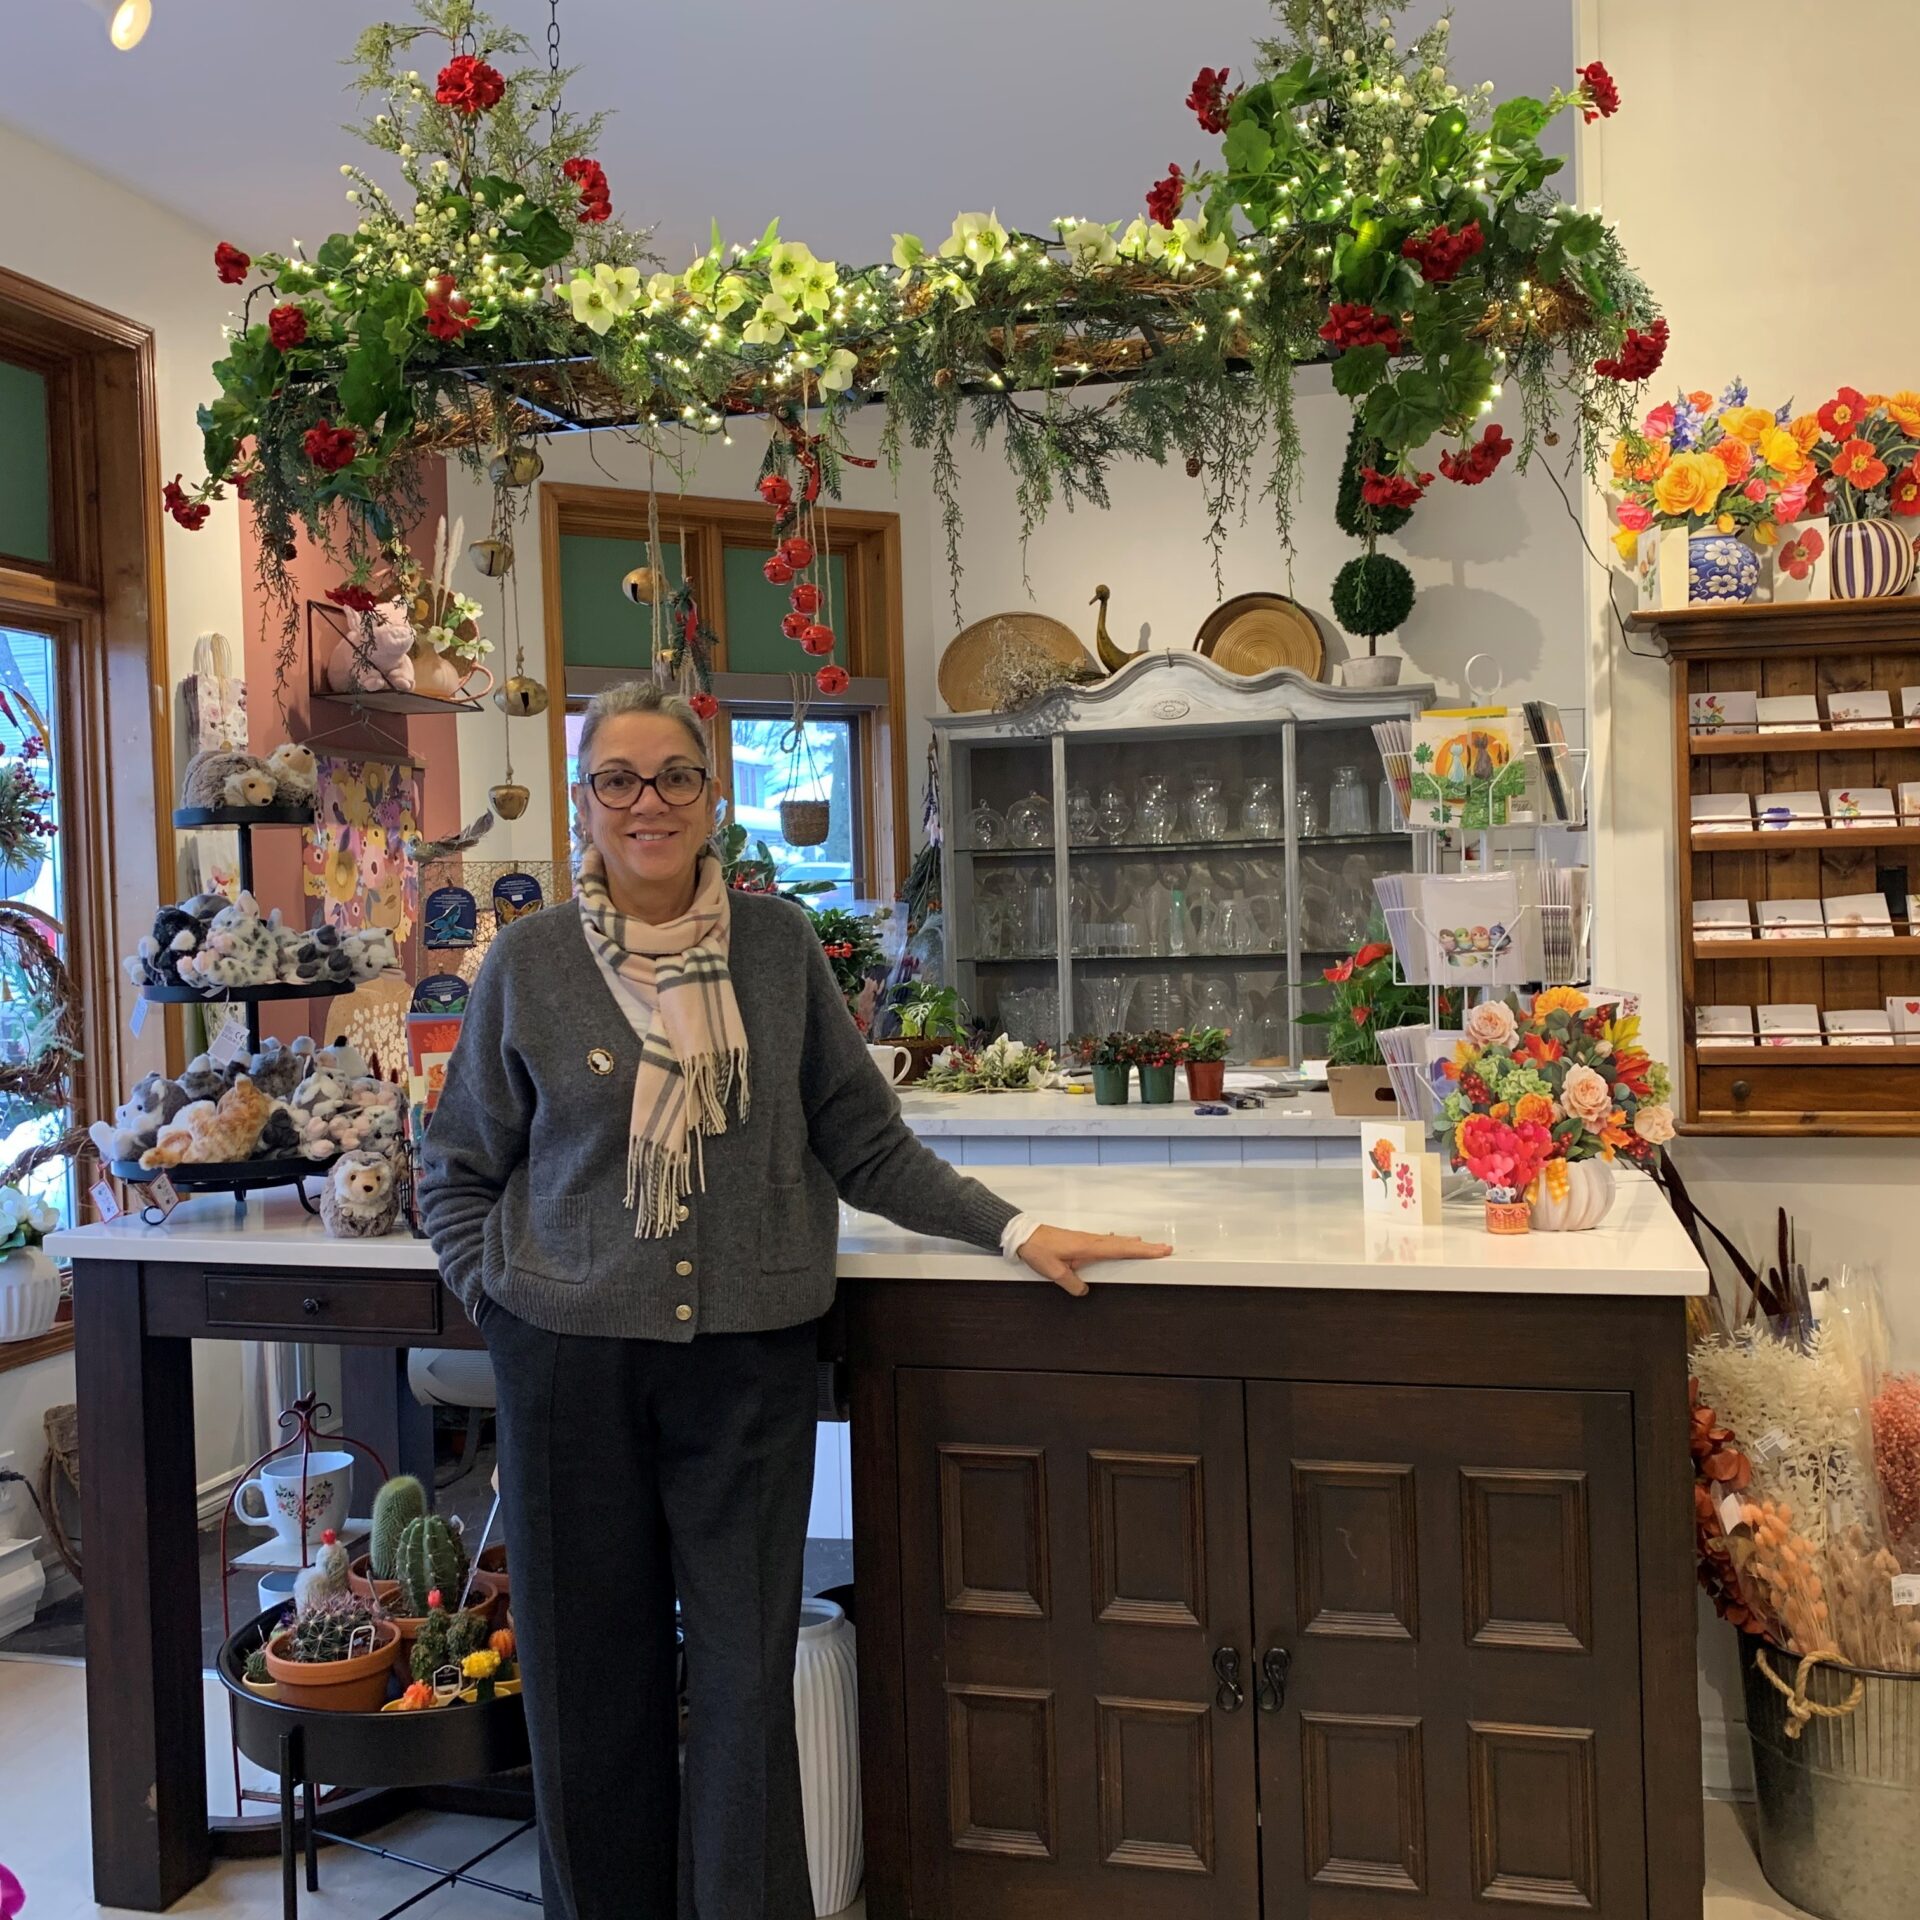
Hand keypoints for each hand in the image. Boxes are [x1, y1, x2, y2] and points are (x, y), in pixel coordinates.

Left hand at [1016, 1224, 1172, 1297]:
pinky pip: (1107, 1241)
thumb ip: (1072, 1283)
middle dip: (1145, 1247)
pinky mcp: (1081, 1240)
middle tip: (1165, 1248)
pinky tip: (1121, 1242)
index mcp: (1089, 1247)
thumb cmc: (1039, 1250)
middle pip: (1124, 1244)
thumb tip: (1085, 1291)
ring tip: (1149, 1246)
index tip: (1160, 1250)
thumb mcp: (1054, 1272)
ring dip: (1133, 1244)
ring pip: (1117, 1241)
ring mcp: (1087, 1239)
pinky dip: (1119, 1242)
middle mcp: (1092, 1240)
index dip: (1142, 1251)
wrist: (1025, 1235)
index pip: (1121, 1250)